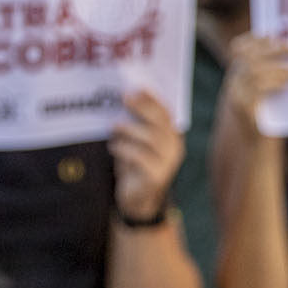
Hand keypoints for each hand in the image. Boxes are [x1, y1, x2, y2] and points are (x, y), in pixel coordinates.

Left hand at [109, 90, 183, 221]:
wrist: (137, 199)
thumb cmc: (133, 165)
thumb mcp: (135, 143)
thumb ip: (134, 125)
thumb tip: (120, 100)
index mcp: (171, 136)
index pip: (165, 113)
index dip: (152, 99)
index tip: (135, 88)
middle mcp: (173, 148)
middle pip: (160, 123)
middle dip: (142, 108)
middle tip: (123, 98)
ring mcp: (167, 163)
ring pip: (151, 139)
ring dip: (130, 129)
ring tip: (113, 126)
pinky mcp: (156, 177)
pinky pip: (141, 158)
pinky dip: (125, 149)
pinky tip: (113, 147)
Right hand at [222, 33, 287, 132]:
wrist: (255, 145)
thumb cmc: (269, 114)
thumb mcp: (268, 90)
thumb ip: (273, 72)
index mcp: (237, 74)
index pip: (239, 47)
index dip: (255, 38)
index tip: (274, 32)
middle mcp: (232, 82)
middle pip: (248, 56)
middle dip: (271, 48)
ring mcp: (235, 96)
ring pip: (252, 72)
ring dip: (277, 67)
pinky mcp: (243, 109)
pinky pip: (256, 89)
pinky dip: (273, 82)